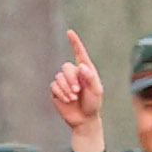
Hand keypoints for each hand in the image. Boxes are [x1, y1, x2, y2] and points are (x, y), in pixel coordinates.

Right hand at [50, 30, 106, 151]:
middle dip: (71, 79)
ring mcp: (64, 82)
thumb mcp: (97, 91)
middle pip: (66, 67)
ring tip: (74, 97)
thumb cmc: (94, 104)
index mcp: (85, 71)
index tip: (69, 32)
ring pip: (59, 77)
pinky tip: (67, 100)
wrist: (84, 119)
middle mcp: (74, 74)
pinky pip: (54, 86)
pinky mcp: (56, 90)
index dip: (75, 42)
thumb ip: (91, 78)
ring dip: (66, 88)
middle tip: (77, 91)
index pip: (79, 53)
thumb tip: (82, 66)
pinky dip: (61, 93)